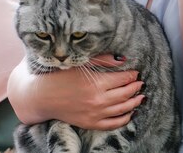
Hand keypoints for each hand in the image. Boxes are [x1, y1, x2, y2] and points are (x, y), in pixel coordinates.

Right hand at [8, 54, 143, 130]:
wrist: (42, 96)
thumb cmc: (59, 76)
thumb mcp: (80, 64)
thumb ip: (102, 60)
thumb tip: (123, 59)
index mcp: (96, 83)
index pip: (123, 78)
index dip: (132, 74)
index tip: (136, 71)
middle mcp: (97, 100)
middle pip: (125, 94)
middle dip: (135, 87)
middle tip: (140, 82)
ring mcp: (95, 114)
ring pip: (123, 109)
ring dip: (135, 102)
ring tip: (140, 96)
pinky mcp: (90, 123)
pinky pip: (113, 124)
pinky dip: (124, 118)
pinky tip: (130, 112)